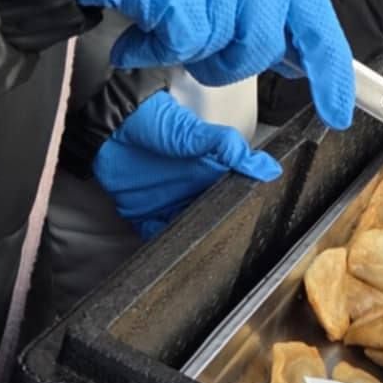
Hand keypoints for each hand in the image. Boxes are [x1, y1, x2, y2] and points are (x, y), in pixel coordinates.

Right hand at [55, 0, 351, 122]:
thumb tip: (295, 56)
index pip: (309, 3)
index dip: (326, 61)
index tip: (338, 107)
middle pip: (265, 36)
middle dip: (230, 62)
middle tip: (196, 57)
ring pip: (224, 42)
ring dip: (187, 52)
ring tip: (158, 27)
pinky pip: (183, 42)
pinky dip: (154, 50)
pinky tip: (135, 34)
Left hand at [93, 89, 279, 239]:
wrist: (114, 124)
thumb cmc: (158, 121)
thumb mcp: (198, 133)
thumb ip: (230, 148)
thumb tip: (268, 167)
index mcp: (209, 174)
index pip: (231, 199)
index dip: (242, 213)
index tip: (253, 230)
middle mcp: (190, 191)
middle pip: (209, 219)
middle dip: (218, 236)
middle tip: (228, 255)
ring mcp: (167, 203)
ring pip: (185, 231)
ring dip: (192, 243)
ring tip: (203, 261)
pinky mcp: (142, 212)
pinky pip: (156, 235)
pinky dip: (162, 246)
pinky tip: (170, 253)